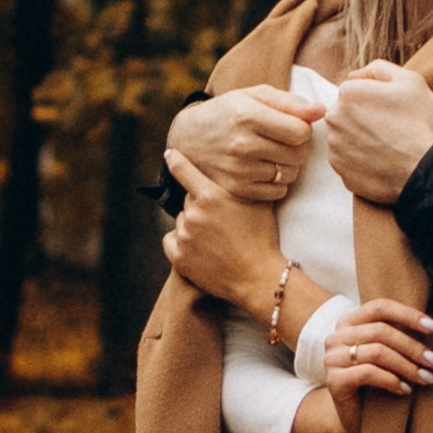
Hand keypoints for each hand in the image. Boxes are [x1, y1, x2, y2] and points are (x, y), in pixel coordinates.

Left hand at [162, 156, 285, 311]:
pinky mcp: (178, 257)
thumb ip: (243, 183)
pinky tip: (199, 249)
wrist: (258, 278)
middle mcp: (193, 214)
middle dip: (201, 204)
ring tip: (215, 239)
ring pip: (182, 221)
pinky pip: (171, 240)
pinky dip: (181, 242)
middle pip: (189, 200)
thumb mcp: (258, 202)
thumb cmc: (263, 238)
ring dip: (192, 225)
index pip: (183, 170)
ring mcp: (184, 237)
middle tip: (220, 220)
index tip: (169, 154)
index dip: (175, 160)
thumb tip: (240, 168)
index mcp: (211, 196)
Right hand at [167, 82, 324, 201]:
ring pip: (289, 174)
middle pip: (298, 154)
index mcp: (248, 116)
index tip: (292, 126)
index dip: (303, 129)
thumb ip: (290, 102)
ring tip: (272, 154)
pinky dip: (277, 182)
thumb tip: (321, 111)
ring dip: (288, 165)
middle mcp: (243, 145)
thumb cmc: (229, 112)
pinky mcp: (237, 190)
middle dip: (297, 148)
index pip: (301, 132)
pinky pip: (277, 192)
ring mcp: (239, 170)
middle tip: (283, 141)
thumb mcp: (254, 96)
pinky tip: (264, 169)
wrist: (189, 138)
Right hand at [322, 295, 432, 406]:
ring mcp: (332, 358)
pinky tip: (406, 389)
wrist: (354, 419)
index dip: (408, 314)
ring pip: (377, 352)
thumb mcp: (386, 354)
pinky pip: (368, 373)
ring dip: (407, 366)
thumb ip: (398, 336)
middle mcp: (337, 336)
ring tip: (426, 378)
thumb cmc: (376, 384)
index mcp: (350, 322)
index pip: (380, 307)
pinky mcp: (334, 380)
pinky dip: (392, 380)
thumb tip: (432, 327)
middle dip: (413, 347)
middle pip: (381, 331)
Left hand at [329, 61, 432, 202]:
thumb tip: (354, 75)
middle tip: (389, 128)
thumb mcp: (409, 80)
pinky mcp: (341, 172)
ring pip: (345, 138)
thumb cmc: (421, 122)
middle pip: (345, 114)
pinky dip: (361, 161)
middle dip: (362, 118)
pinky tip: (381, 161)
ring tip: (387, 146)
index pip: (353, 90)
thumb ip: (378, 69)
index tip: (390, 110)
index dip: (373, 99)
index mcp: (349, 93)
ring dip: (360, 139)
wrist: (428, 168)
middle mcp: (335, 119)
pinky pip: (348, 161)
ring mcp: (336, 148)